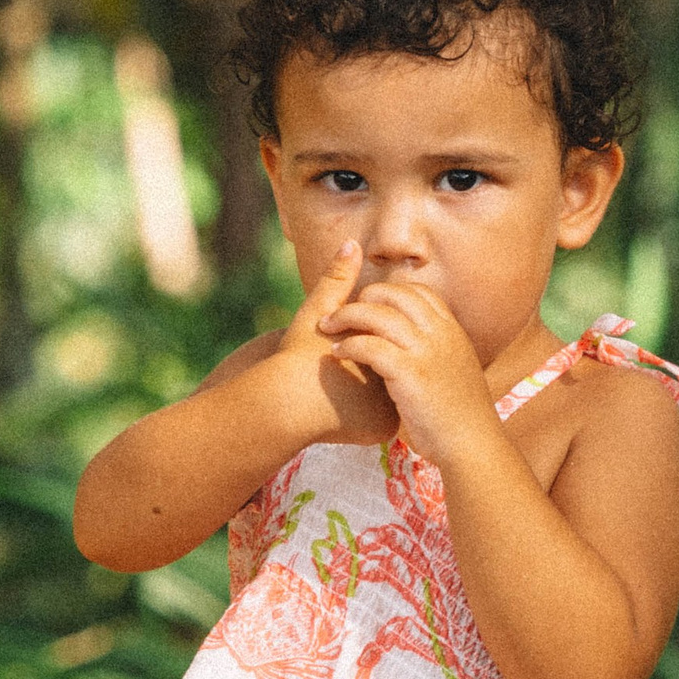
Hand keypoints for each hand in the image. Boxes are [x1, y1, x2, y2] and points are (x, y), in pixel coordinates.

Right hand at [272, 244, 397, 444]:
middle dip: (370, 363)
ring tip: (338, 386)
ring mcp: (396, 411)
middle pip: (392, 365)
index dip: (364, 336)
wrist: (278, 407)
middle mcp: (401, 380)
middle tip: (341, 366)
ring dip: (366, 387)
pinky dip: (360, 411)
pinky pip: (375, 418)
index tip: (339, 346)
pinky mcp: (380, 434)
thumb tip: (350, 243)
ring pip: (384, 392)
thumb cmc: (297, 358)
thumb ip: (337, 279)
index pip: (388, 338)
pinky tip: (339, 406)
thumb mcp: (319, 312)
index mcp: (390, 352)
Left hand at [319, 279, 498, 466]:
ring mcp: (425, 351)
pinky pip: (370, 346)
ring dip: (347, 316)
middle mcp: (440, 334)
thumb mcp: (456, 371)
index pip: (419, 293)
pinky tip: (337, 353)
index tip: (370, 304)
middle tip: (342, 311)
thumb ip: (439, 352)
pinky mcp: (409, 373)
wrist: (473, 444)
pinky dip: (349, 345)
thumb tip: (419, 347)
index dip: (390, 292)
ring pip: (378, 315)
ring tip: (328, 326)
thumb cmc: (460, 417)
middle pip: (395, 295)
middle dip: (364, 297)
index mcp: (452, 331)